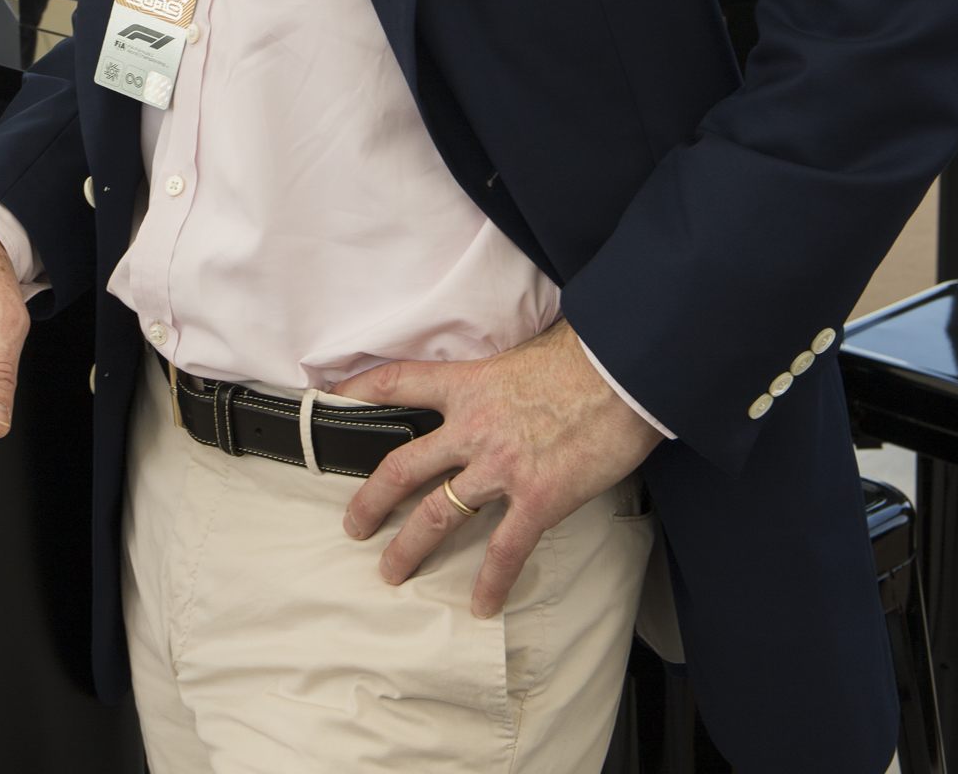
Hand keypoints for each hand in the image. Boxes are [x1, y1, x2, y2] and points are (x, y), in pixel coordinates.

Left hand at [339, 317, 661, 615]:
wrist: (625, 372)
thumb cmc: (585, 357)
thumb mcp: (525, 352)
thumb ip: (499, 374)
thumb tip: (500, 380)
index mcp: (469, 384)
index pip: (397, 383)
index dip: (358, 392)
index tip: (331, 402)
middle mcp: (474, 427)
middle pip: (402, 466)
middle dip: (371, 499)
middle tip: (353, 524)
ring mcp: (501, 466)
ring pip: (438, 514)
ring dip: (410, 547)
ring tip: (392, 570)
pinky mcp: (537, 498)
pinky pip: (504, 550)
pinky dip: (491, 582)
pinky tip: (482, 604)